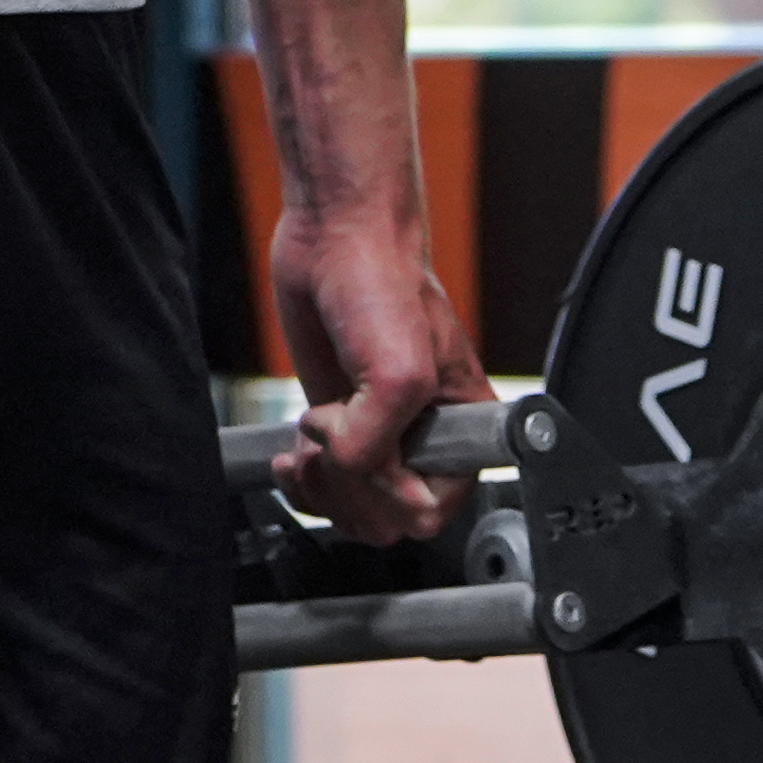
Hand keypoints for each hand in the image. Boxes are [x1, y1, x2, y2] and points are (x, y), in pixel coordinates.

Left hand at [266, 199, 473, 545]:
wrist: (334, 241)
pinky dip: (302, 481)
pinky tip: (296, 451)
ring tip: (311, 440)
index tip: (374, 453)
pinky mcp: (339, 427)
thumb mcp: (399, 373)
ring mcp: (380, 435)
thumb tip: (350, 475)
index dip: (391, 495)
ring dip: (320, 487)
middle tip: (331, 441)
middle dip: (347, 490)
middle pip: (386, 521)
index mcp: (465, 431)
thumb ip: (379, 442)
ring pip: (350, 511)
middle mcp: (426, 439)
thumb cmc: (384, 285)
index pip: (432, 512)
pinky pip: (323, 488)